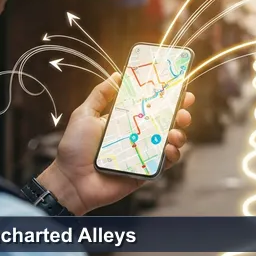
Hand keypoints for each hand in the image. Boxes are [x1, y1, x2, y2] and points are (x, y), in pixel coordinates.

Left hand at [37, 73, 194, 215]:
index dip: (167, 97)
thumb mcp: (85, 114)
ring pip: (171, 141)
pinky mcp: (147, 171)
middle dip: (180, 114)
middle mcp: (138, 135)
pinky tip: (170, 150)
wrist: (71, 180)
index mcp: (126, 120)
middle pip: (167, 122)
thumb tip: (117, 75)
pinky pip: (166, 162)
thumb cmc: (75, 148)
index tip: (179, 88)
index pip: (151, 105)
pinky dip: (173, 154)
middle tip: (183, 111)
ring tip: (175, 133)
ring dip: (179, 134)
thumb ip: (100, 95)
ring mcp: (144, 153)